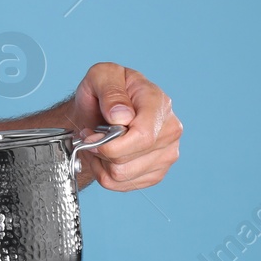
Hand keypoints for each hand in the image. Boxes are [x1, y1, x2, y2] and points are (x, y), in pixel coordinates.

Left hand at [69, 63, 181, 190]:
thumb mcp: (101, 75)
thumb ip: (110, 91)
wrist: (103, 108)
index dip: (111, 143)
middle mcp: (169, 129)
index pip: (143, 136)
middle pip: (128, 159)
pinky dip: (106, 174)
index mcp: (158, 102)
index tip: (92, 135)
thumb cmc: (103, 90)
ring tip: (99, 143)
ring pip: (124, 175)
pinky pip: (123, 185)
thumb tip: (121, 116)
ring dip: (101, 162)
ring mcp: (167, 153)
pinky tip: (106, 157)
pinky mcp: (157, 172)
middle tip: (91, 135)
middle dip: (101, 150)